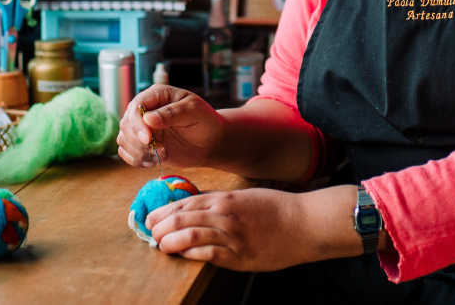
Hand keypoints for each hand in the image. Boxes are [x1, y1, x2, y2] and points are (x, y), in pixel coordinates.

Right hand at [117, 85, 224, 169]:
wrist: (210, 142)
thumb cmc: (206, 122)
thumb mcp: (194, 112)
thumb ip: (172, 113)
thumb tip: (148, 119)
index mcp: (157, 95)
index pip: (136, 106)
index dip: (137, 124)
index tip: (148, 139)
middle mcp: (145, 109)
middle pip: (126, 124)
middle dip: (140, 142)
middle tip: (163, 151)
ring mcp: (142, 127)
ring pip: (123, 139)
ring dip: (139, 153)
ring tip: (163, 156)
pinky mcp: (142, 144)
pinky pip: (126, 153)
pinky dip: (136, 160)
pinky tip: (154, 162)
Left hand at [146, 188, 327, 271]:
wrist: (304, 223)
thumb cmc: (276, 209)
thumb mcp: (244, 197)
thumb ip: (219, 201)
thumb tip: (193, 206)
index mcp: (224, 199)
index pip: (183, 204)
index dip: (162, 212)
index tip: (151, 218)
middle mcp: (224, 215)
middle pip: (180, 219)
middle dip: (159, 228)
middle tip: (150, 233)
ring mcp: (231, 237)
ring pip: (188, 237)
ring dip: (168, 242)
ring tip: (161, 245)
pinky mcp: (239, 257)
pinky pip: (206, 255)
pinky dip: (189, 254)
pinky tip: (182, 254)